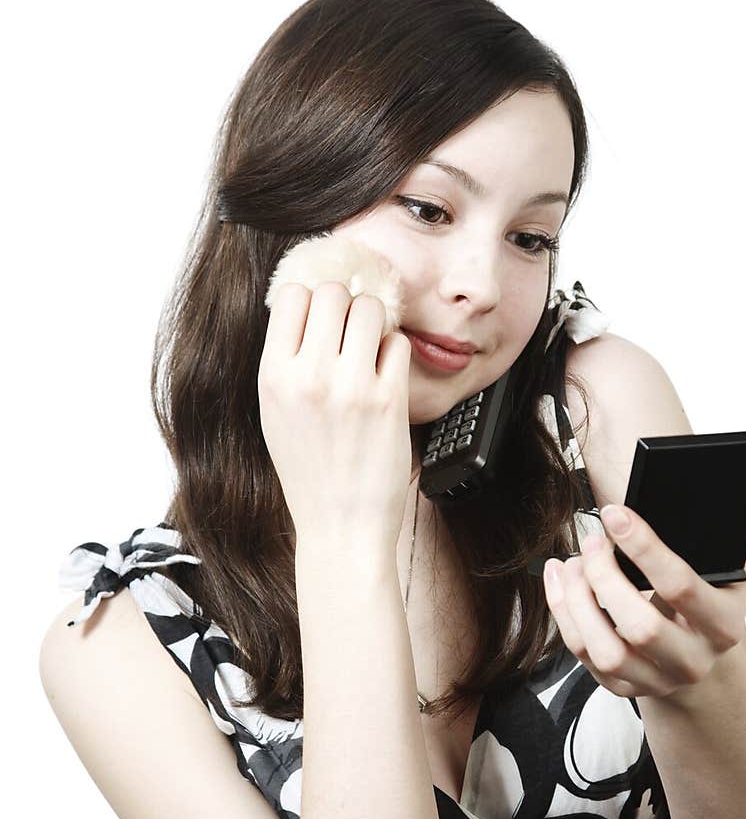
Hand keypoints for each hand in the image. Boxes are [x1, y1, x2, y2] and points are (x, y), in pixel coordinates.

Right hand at [257, 281, 412, 545]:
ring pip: (369, 309)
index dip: (311, 298)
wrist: (341, 526)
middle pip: (333, 292)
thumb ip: (287, 362)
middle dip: (345, 305)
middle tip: (351, 330)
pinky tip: (384, 374)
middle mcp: (309, 376)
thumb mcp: (275, 414)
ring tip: (369, 350)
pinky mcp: (389, 399)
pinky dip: (394, 351)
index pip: (291, 295)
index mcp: (273, 377)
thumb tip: (309, 305)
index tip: (322, 313)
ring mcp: (351, 386)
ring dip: (374, 323)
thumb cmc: (311, 472)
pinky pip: (398, 343)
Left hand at [543, 491, 745, 699]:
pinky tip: (560, 579)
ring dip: (577, 601)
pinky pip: (583, 655)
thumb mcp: (744, 571)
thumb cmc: (716, 604)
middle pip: (640, 626)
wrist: (701, 663)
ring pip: (604, 648)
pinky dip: (564, 614)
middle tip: (592, 541)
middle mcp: (691, 660)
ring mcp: (654, 679)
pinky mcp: (622, 687)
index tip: (616, 513)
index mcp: (724, 627)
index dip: (645, 548)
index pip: (681, 587)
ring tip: (573, 562)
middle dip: (605, 578)